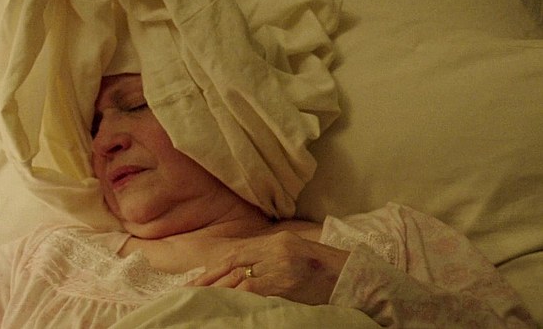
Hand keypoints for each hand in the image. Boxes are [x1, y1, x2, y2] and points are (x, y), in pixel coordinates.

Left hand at [186, 231, 348, 305]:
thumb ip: (270, 261)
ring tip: (201, 302)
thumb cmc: (327, 274)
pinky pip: (254, 289)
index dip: (213, 268)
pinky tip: (225, 303)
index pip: (237, 254)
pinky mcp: (287, 283)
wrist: (356, 278)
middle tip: (189, 293)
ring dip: (219, 291)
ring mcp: (282, 266)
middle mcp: (277, 249)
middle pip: (233, 264)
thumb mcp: (296, 258)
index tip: (196, 281)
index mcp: (278, 241)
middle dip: (210, 280)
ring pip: (239, 278)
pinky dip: (237, 296)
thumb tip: (240, 276)